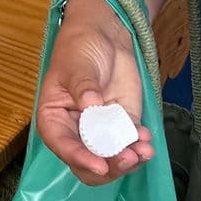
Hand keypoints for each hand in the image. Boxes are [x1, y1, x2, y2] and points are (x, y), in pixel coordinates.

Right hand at [34, 0, 155, 184]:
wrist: (105, 34)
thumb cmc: (79, 47)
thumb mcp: (76, 64)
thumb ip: (82, 86)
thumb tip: (91, 107)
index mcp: (54, 118)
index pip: (62, 145)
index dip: (79, 158)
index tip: (100, 165)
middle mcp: (75, 130)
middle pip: (87, 162)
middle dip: (109, 166)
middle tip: (128, 157)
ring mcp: (100, 130)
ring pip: (111, 159)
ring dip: (129, 160)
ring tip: (144, 150)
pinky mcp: (122, 124)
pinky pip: (130, 143)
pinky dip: (139, 146)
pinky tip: (146, 137)